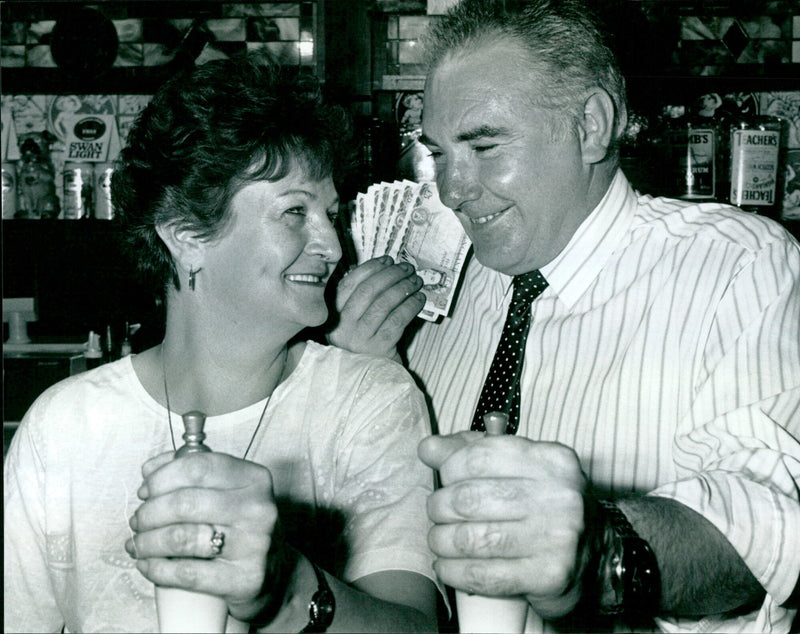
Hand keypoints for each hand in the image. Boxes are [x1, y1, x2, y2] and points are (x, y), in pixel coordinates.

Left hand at [125, 451, 280, 621]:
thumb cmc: (243, 527)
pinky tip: (147, 565)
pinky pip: (186, 573)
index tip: (145, 490)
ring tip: (137, 544)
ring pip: (181, 538)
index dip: (162, 477)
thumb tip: (150, 470)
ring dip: (147, 542)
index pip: (198, 467)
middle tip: (138, 521)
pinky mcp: (244, 579)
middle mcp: (258, 508)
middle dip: (149, 513)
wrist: (275, 572)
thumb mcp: (228, 492)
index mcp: (254, 478)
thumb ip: (191, 473)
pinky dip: (157, 569)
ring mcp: (254, 544)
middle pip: (184, 503)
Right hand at [327, 256, 425, 358]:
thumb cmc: (366, 345)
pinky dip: (410, 306)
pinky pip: (397, 320)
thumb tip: (385, 270)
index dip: (371, 268)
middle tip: (407, 268)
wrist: (370, 380)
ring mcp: (359, 338)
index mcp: (333, 315)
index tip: (388, 259)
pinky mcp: (378, 348)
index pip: (350, 283)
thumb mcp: (354, 321)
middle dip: (390, 275)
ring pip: (383, 304)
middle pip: (367, 291)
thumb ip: (361, 299)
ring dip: (403, 288)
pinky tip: (419, 300)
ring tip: (416, 281)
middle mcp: (342, 326)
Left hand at [418, 432, 588, 618]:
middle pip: (470, 498)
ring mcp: (557, 537)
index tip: (444, 478)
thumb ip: (472, 451)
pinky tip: (447, 566)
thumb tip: (429, 448)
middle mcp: (559, 496)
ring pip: (472, 538)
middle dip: (440, 507)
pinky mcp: (548, 575)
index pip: (480, 455)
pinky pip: (483, 575)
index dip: (449, 468)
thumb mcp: (518, 466)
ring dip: (442, 541)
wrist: (596, 555)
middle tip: (437, 513)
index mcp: (550, 460)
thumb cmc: (545, 505)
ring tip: (439, 540)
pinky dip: (454, 571)